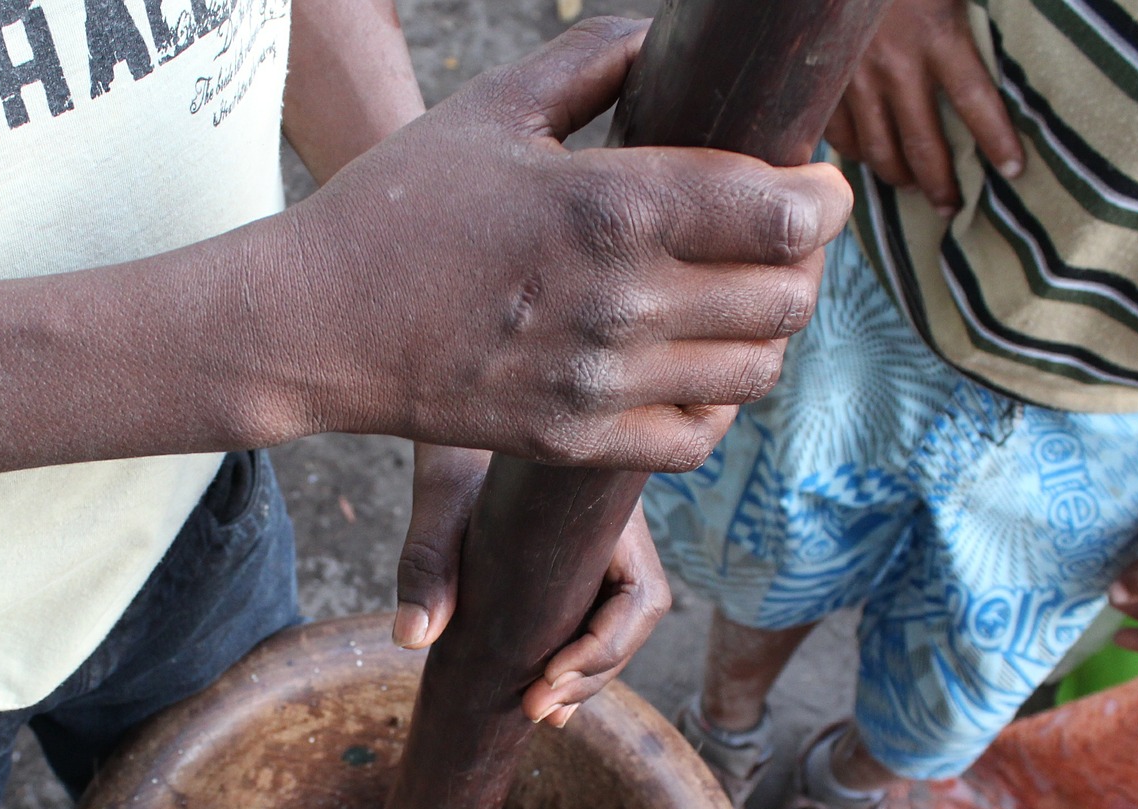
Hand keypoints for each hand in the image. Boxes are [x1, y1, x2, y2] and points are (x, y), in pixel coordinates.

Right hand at [270, 17, 849, 472]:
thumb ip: (595, 64)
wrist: (315, 323)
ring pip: (754, 371)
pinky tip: (690, 369)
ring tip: (735, 302)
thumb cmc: (396, 207)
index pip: (788, 215)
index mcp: (614, 206)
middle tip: (776, 240)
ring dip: (764, 333)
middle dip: (804, 262)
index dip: (823, 196)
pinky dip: (714, 404)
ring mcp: (599, 382)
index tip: (811, 182)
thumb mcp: (493, 109)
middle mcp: (622, 303)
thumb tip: (666, 39)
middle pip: (789, 297)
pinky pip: (694, 437)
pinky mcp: (574, 440)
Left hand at [395, 444, 668, 723]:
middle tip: (537, 709)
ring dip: (582, 679)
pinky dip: (567, 665)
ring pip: (610, 630)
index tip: (550, 678)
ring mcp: (595, 557)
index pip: (641, 598)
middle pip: (629, 624)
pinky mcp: (569, 572)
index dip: (607, 649)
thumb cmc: (458, 447)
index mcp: (608, 517)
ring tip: (539, 712)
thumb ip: (428, 562)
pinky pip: (582, 623)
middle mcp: (614, 540)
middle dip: (592, 675)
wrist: (456, 419)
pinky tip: (541, 701)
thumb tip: (413, 636)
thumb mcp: (442, 499)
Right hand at [823, 0, 1022, 217]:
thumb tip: (1018, 30)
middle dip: (940, 182)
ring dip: (899, 177)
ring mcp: (855, 79)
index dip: (998, 141)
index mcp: (938, 35)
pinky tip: (868, 163)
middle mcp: (897, 66)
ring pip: (879, 149)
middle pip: (923, 143)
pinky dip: (856, 155)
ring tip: (912, 191)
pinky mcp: (825, 84)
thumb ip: (973, 10)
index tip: (1015, 171)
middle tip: (952, 207)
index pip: (977, 101)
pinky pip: (842, 136)